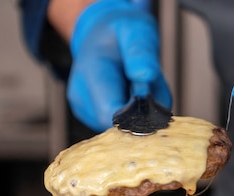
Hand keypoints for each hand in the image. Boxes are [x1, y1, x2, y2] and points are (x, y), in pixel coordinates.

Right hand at [67, 0, 170, 131]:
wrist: (101, 36)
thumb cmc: (119, 32)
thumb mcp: (136, 29)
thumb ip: (141, 51)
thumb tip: (146, 76)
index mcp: (90, 72)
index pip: (110, 113)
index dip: (136, 116)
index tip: (152, 99)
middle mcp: (81, 96)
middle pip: (118, 125)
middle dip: (141, 112)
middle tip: (147, 84)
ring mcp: (84, 110)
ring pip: (122, 128)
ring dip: (138, 113)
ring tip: (137, 86)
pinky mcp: (91, 118)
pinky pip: (121, 126)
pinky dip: (133, 115)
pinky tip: (130, 94)